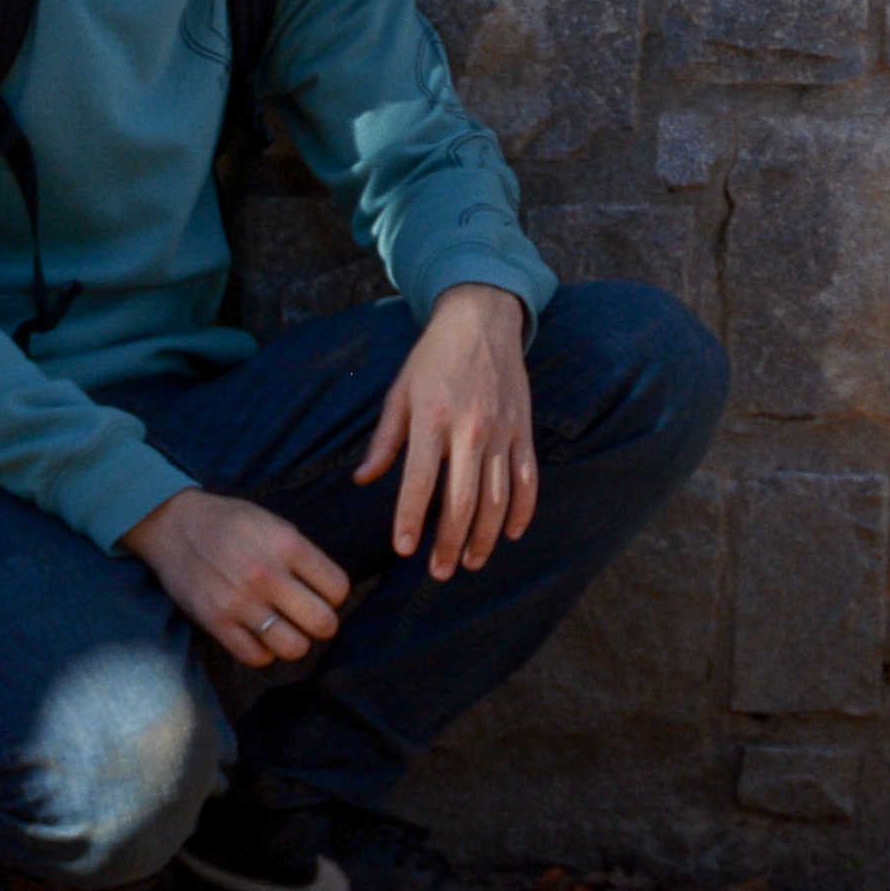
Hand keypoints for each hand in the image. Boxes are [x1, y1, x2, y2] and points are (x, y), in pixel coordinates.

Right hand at [121, 488, 350, 669]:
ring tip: (283, 628)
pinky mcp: (216, 622)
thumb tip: (329, 591)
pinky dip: (263, 652)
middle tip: (306, 616)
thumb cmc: (229, 522)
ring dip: (293, 641)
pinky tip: (258, 635)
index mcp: (287, 544)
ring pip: (294, 648)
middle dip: (321, 623)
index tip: (320, 593)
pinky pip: (256, 657)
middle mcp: (267, 575)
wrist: (174, 524)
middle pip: (323, 623)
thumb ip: (302, 555)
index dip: (333, 595)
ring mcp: (240, 601)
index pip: (338, 588)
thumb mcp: (273, 523)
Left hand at [355, 283, 539, 578]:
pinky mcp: (523, 430)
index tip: (404, 550)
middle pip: (462, 501)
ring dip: (484, 537)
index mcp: (431, 419)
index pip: (419, 482)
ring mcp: (502, 431)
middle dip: (450, 544)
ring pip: (497, 499)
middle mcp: (470, 428)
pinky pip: (527, 480)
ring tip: (470, 562)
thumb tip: (362, 480)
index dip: (410, 519)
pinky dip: (521, 511)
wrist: (483, 318)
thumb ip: (384, 440)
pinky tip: (510, 534)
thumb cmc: (433, 356)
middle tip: (440, 572)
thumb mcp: (400, 391)